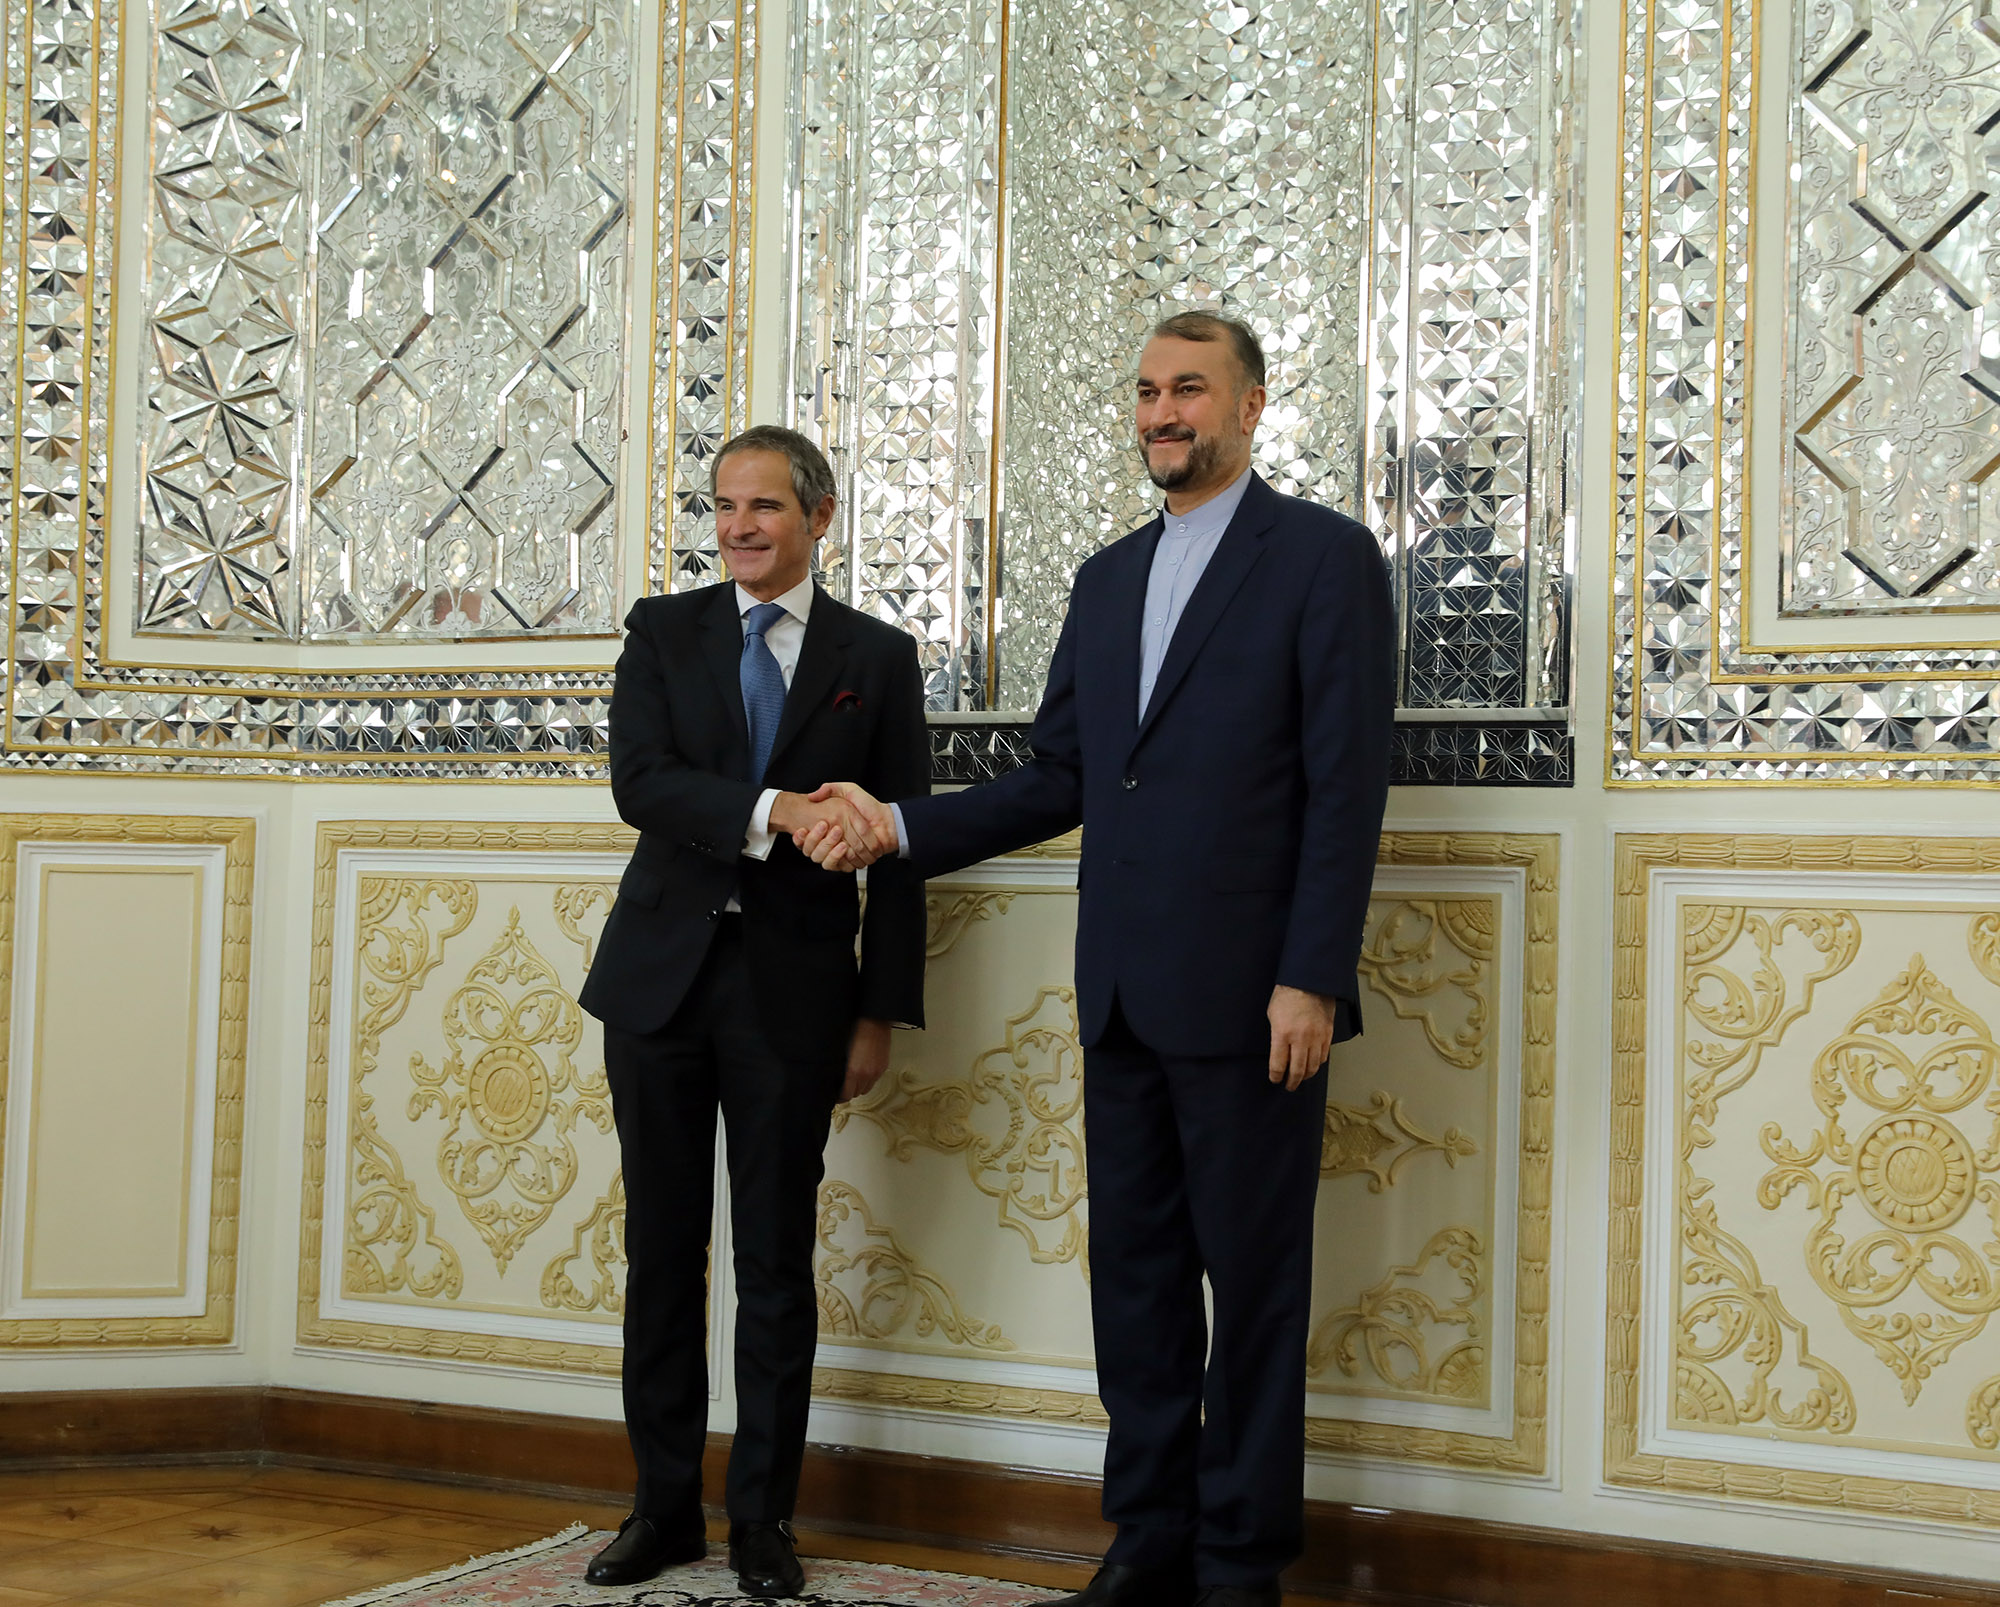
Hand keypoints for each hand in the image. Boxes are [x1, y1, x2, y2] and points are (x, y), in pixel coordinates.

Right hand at [769, 788, 883, 869]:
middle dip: (816, 841)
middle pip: (812, 850)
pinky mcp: (848, 862)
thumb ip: (830, 789)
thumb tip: (812, 796)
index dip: (800, 837)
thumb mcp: (849, 790)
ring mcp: (838, 853)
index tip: (801, 830)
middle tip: (826, 827)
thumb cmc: (869, 806)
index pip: (805, 838)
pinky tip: (843, 848)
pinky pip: (838, 866)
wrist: (886, 822)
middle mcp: (829, 842)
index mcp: (826, 827)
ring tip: (837, 839)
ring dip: (827, 850)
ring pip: (822, 860)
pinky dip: (839, 859)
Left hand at [842, 1018, 891, 1102]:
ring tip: (853, 1080)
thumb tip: (835, 1077)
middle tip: (843, 1087)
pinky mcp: (883, 1067)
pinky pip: (874, 1080)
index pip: (846, 1095)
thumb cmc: (857, 1031)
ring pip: (866, 1089)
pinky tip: (863, 1071)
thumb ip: (840, 1067)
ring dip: (860, 1086)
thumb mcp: (842, 1051)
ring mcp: (876, 1071)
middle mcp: (867, 1074)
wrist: (874, 1022)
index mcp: (854, 1071)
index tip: (836, 1096)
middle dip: (849, 1091)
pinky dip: (868, 1079)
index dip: (839, 1097)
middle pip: (856, 1093)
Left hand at [1267, 985, 1335, 1090]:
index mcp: (1282, 1034)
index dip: (1276, 1076)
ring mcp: (1316, 1037)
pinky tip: (1312, 1065)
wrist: (1308, 982)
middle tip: (1289, 1086)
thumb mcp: (1272, 1016)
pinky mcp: (1327, 1034)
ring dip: (1306, 1076)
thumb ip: (1276, 1036)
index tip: (1275, 1079)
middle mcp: (1300, 1039)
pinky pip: (1323, 1056)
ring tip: (1301, 1079)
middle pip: (1297, 1070)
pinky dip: (1317, 1064)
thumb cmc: (1286, 996)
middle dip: (1292, 1081)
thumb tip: (1279, 1054)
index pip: (1278, 1065)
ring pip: (1313, 1066)